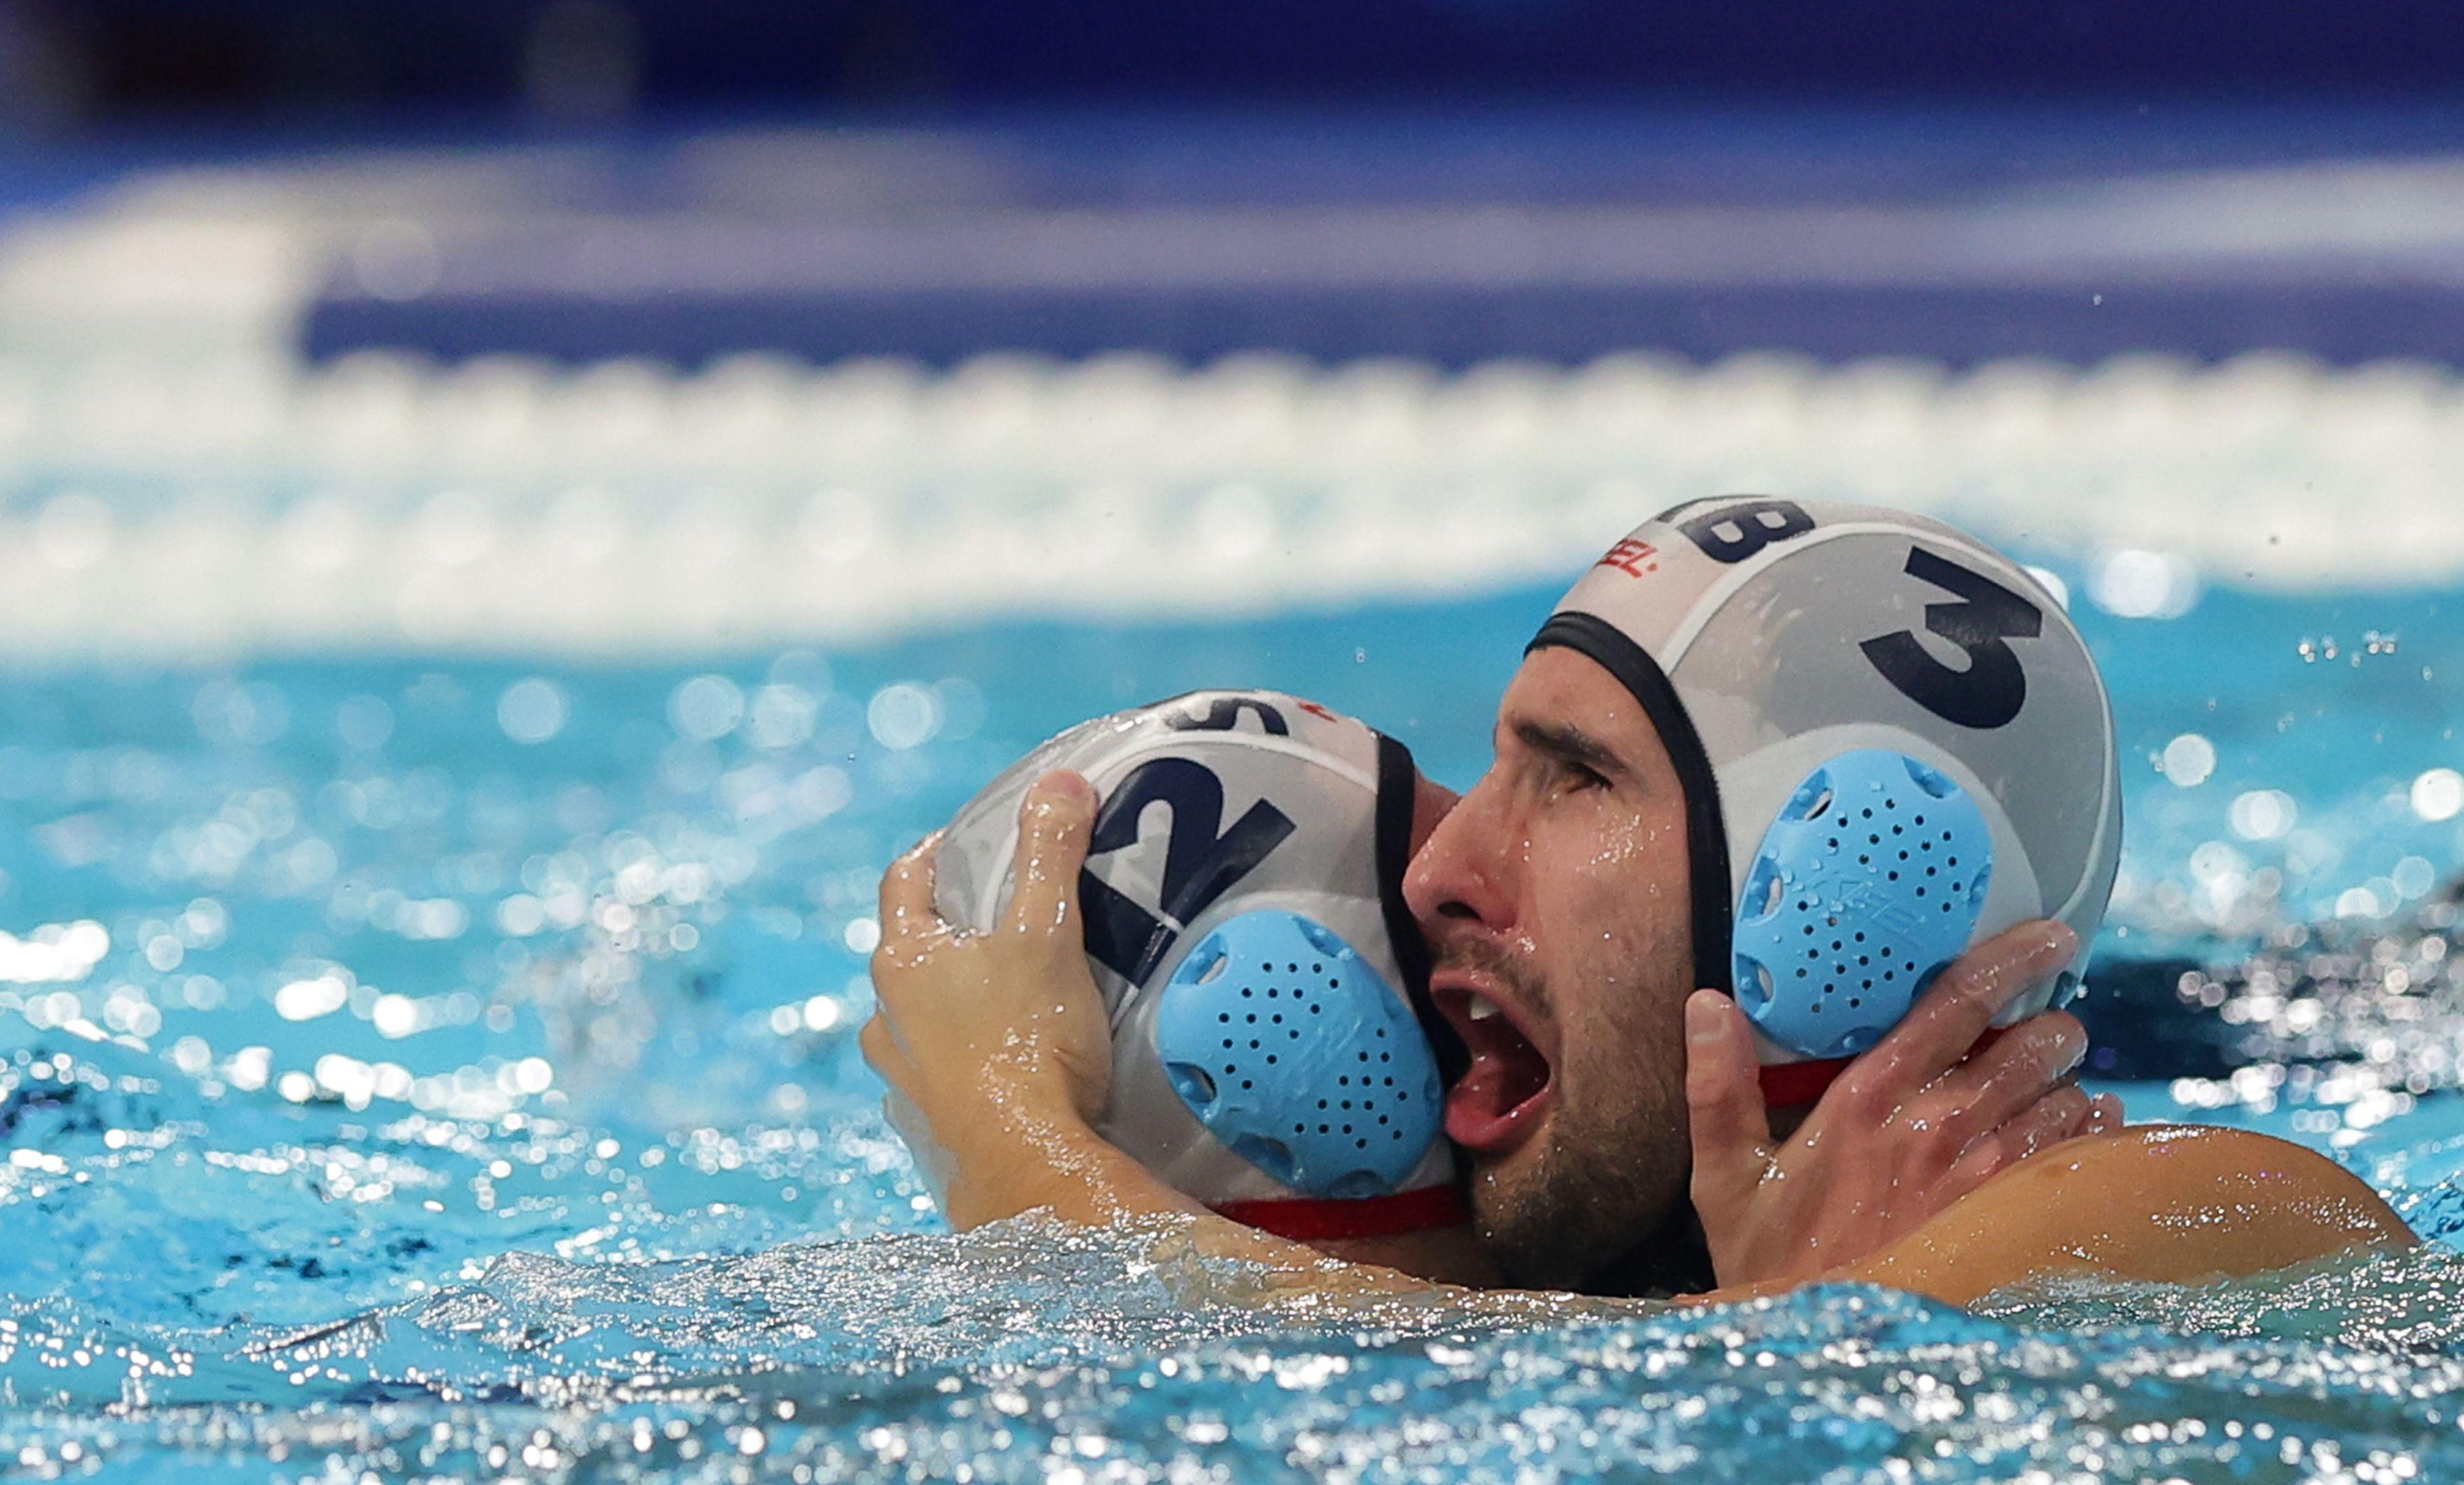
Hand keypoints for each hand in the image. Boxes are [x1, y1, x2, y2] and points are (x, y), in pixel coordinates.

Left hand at [860, 771, 1114, 1225]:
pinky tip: (1010, 1073)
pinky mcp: (924, 1130)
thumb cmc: (1030, 1045)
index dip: (938, 853)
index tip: (972, 843)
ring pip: (920, 1023)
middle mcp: (885, 1019)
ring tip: (1014, 1004)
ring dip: (955, 1008)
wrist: (1027, 1167)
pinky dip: (966, 1068)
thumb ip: (1051, 854)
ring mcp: (899, 1080)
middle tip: (1009, 924)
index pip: (905, 881)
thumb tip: (1059, 785)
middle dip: (955, 935)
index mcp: (904, 961)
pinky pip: (939, 1083)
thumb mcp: (1047, 933)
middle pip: (912, 955)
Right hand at [1684, 920, 2122, 1289]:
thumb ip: (1717, 1086)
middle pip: (2035, 1042)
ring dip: (2069, 1083)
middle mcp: (1938, 1126)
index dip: (2014, 956)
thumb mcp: (1725, 1178)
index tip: (2052, 934)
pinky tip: (2077, 1133)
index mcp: (1868, 1099)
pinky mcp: (2016, 1221)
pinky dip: (2092, 1134)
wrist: (1823, 1344)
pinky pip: (2085, 1156)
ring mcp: (1986, 1178)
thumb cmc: (1775, 1263)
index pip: (1957, 1000)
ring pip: (2067, 1097)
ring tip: (2057, 1085)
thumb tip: (1706, 1004)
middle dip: (2055, 1025)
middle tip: (2049, 1027)